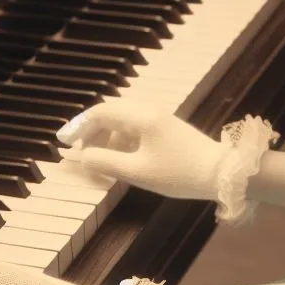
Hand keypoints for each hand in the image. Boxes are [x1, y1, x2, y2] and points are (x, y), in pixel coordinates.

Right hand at [56, 102, 223, 199]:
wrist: (221, 173)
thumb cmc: (179, 173)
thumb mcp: (137, 172)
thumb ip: (106, 163)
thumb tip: (83, 157)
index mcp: (141, 117)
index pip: (100, 113)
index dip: (78, 127)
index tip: (63, 142)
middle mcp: (149, 111)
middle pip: (110, 111)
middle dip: (90, 129)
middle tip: (78, 149)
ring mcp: (160, 118)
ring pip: (123, 118)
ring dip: (106, 134)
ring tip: (99, 157)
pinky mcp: (167, 128)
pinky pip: (136, 126)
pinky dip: (121, 138)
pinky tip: (120, 157)